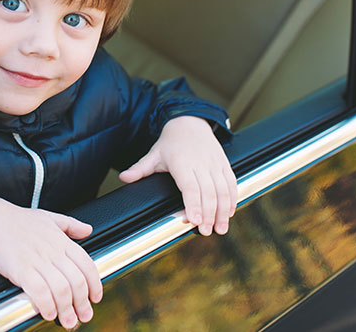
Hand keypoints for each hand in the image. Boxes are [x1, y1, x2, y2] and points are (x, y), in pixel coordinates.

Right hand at [0, 195, 101, 328]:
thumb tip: (87, 230)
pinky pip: (39, 292)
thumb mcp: (48, 216)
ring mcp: (37, 261)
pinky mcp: (21, 269)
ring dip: (66, 310)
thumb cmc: (17, 219)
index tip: (95, 297)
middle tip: (84, 316)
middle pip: (77, 281)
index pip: (87, 265)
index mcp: (61, 240)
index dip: (94, 285)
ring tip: (67, 321)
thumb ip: (70, 225)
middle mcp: (53, 251)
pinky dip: (46, 305)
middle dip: (82, 304)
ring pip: (61, 289)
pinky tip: (47, 313)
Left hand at [119, 116, 236, 235]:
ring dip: (223, 211)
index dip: (193, 204)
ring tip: (220, 229)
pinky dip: (232, 199)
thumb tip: (123, 177)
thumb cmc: (170, 143)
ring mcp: (214, 164)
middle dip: (208, 214)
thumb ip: (140, 168)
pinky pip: (231, 183)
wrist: (190, 122)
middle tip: (205, 231)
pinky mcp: (224, 164)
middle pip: (208, 192)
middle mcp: (200, 163)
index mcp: (182, 162)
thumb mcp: (154, 154)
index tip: (193, 221)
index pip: (189, 186)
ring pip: (223, 189)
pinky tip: (229, 213)